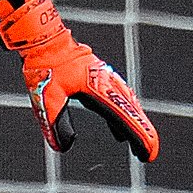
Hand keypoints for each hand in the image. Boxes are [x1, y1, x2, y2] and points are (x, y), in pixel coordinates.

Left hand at [0, 0, 158, 161]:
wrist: (44, 38)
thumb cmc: (45, 66)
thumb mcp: (45, 98)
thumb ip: (55, 123)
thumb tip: (64, 147)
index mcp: (98, 88)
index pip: (124, 117)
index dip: (138, 137)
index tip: (148, 154)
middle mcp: (107, 82)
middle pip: (131, 111)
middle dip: (141, 133)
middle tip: (148, 155)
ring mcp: (105, 77)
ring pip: (126, 104)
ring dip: (133, 124)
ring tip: (138, 144)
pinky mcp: (99, 76)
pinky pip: (117, 99)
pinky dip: (122, 115)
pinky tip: (118, 130)